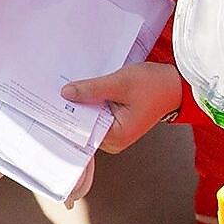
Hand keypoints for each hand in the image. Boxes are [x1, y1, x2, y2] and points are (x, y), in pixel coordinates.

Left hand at [60, 62, 183, 153]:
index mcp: (115, 137)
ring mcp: (114, 131)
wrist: (175, 84)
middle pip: (83, 125)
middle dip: (71, 108)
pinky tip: (80, 90)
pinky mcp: (114, 121)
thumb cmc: (155, 85)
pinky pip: (96, 112)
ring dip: (80, 103)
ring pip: (88, 117)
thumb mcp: (120, 83)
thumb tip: (66, 94)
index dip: (65, 116)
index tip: (48, 104)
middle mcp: (113, 139)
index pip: (81, 130)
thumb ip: (92, 89)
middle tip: (51, 92)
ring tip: (63, 88)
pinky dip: (89, 101)